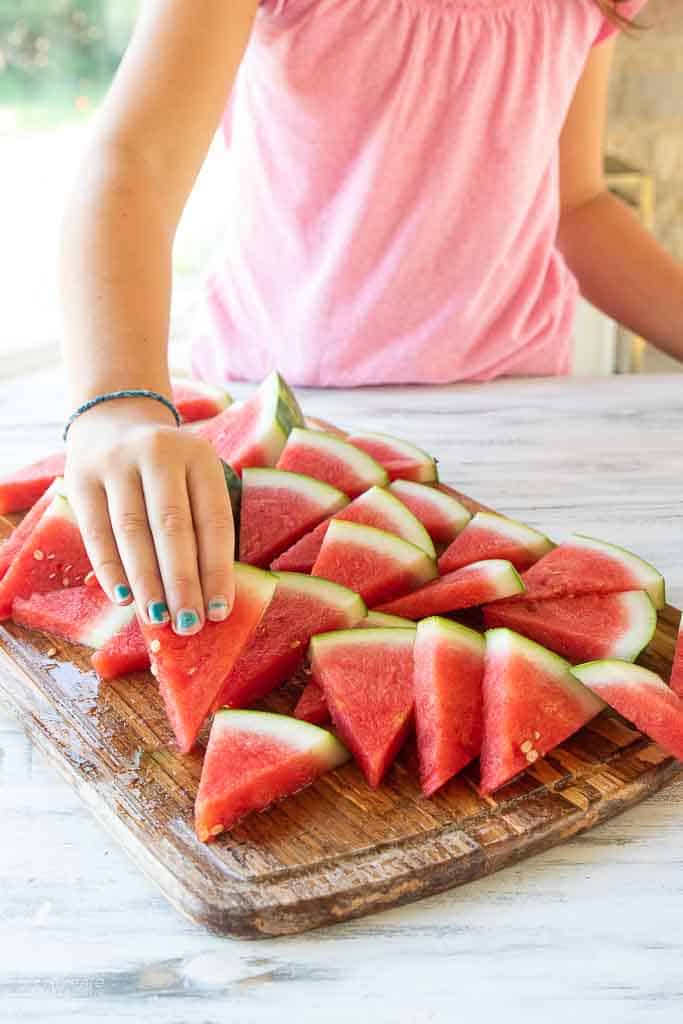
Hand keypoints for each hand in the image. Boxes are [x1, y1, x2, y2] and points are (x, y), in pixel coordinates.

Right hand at [65, 398, 234, 634]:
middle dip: (182, 581)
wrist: (114, 419)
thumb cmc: (168, 470)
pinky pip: (95, 532)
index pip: (212, 519)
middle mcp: (158, 453)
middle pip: (172, 526)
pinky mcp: (80, 478)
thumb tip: (208, 598)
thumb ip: (202, 526)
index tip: (221, 611)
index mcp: (198, 456)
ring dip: (146, 581)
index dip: (217, 569)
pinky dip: (110, 569)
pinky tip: (124, 598)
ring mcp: (116, 463)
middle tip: (189, 624)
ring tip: (158, 618)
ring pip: (132, 531)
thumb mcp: (194, 479)